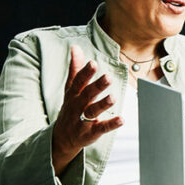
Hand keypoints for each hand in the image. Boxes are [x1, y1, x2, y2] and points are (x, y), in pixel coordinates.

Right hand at [51, 47, 123, 174]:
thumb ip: (75, 69)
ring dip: (103, 104)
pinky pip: (101, 128)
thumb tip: (75, 47)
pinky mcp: (90, 133)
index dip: (85, 72)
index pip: (78, 81)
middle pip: (87, 95)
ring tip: (113, 97)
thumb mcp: (70, 88)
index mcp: (73, 94)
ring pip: (92, 111)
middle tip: (108, 77)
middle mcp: (77, 106)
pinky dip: (111, 124)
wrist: (62, 137)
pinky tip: (121, 119)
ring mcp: (82, 120)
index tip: (93, 63)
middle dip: (97, 86)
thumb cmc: (71, 107)